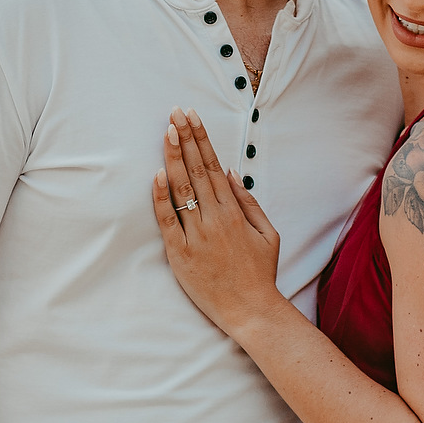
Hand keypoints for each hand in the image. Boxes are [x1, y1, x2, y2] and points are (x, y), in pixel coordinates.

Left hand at [153, 109, 284, 336]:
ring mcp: (196, 235)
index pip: (213, 166)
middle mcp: (215, 218)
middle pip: (196, 169)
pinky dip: (160, 197)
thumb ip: (249, 202)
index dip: (201, 139)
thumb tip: (232, 172)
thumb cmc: (260, 273)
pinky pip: (167, 221)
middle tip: (175, 111)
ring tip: (166, 131)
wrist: (251, 310)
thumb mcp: (267, 233)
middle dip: (185, 137)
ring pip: (181, 189)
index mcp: (234, 211)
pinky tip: (157, 175)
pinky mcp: (180, 254)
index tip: (191, 117)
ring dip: (173, 157)